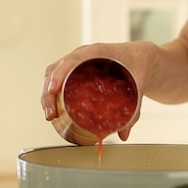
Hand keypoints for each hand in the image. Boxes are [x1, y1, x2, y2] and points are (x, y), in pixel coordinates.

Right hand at [41, 41, 156, 141]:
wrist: (141, 56)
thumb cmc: (139, 65)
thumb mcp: (139, 86)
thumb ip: (135, 110)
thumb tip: (124, 135)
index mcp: (96, 52)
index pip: (71, 60)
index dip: (59, 75)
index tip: (53, 91)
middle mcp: (82, 54)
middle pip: (56, 69)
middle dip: (48, 92)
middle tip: (51, 114)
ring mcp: (76, 61)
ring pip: (53, 73)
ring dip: (47, 94)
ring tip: (50, 115)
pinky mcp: (75, 69)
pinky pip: (57, 77)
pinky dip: (51, 92)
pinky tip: (52, 108)